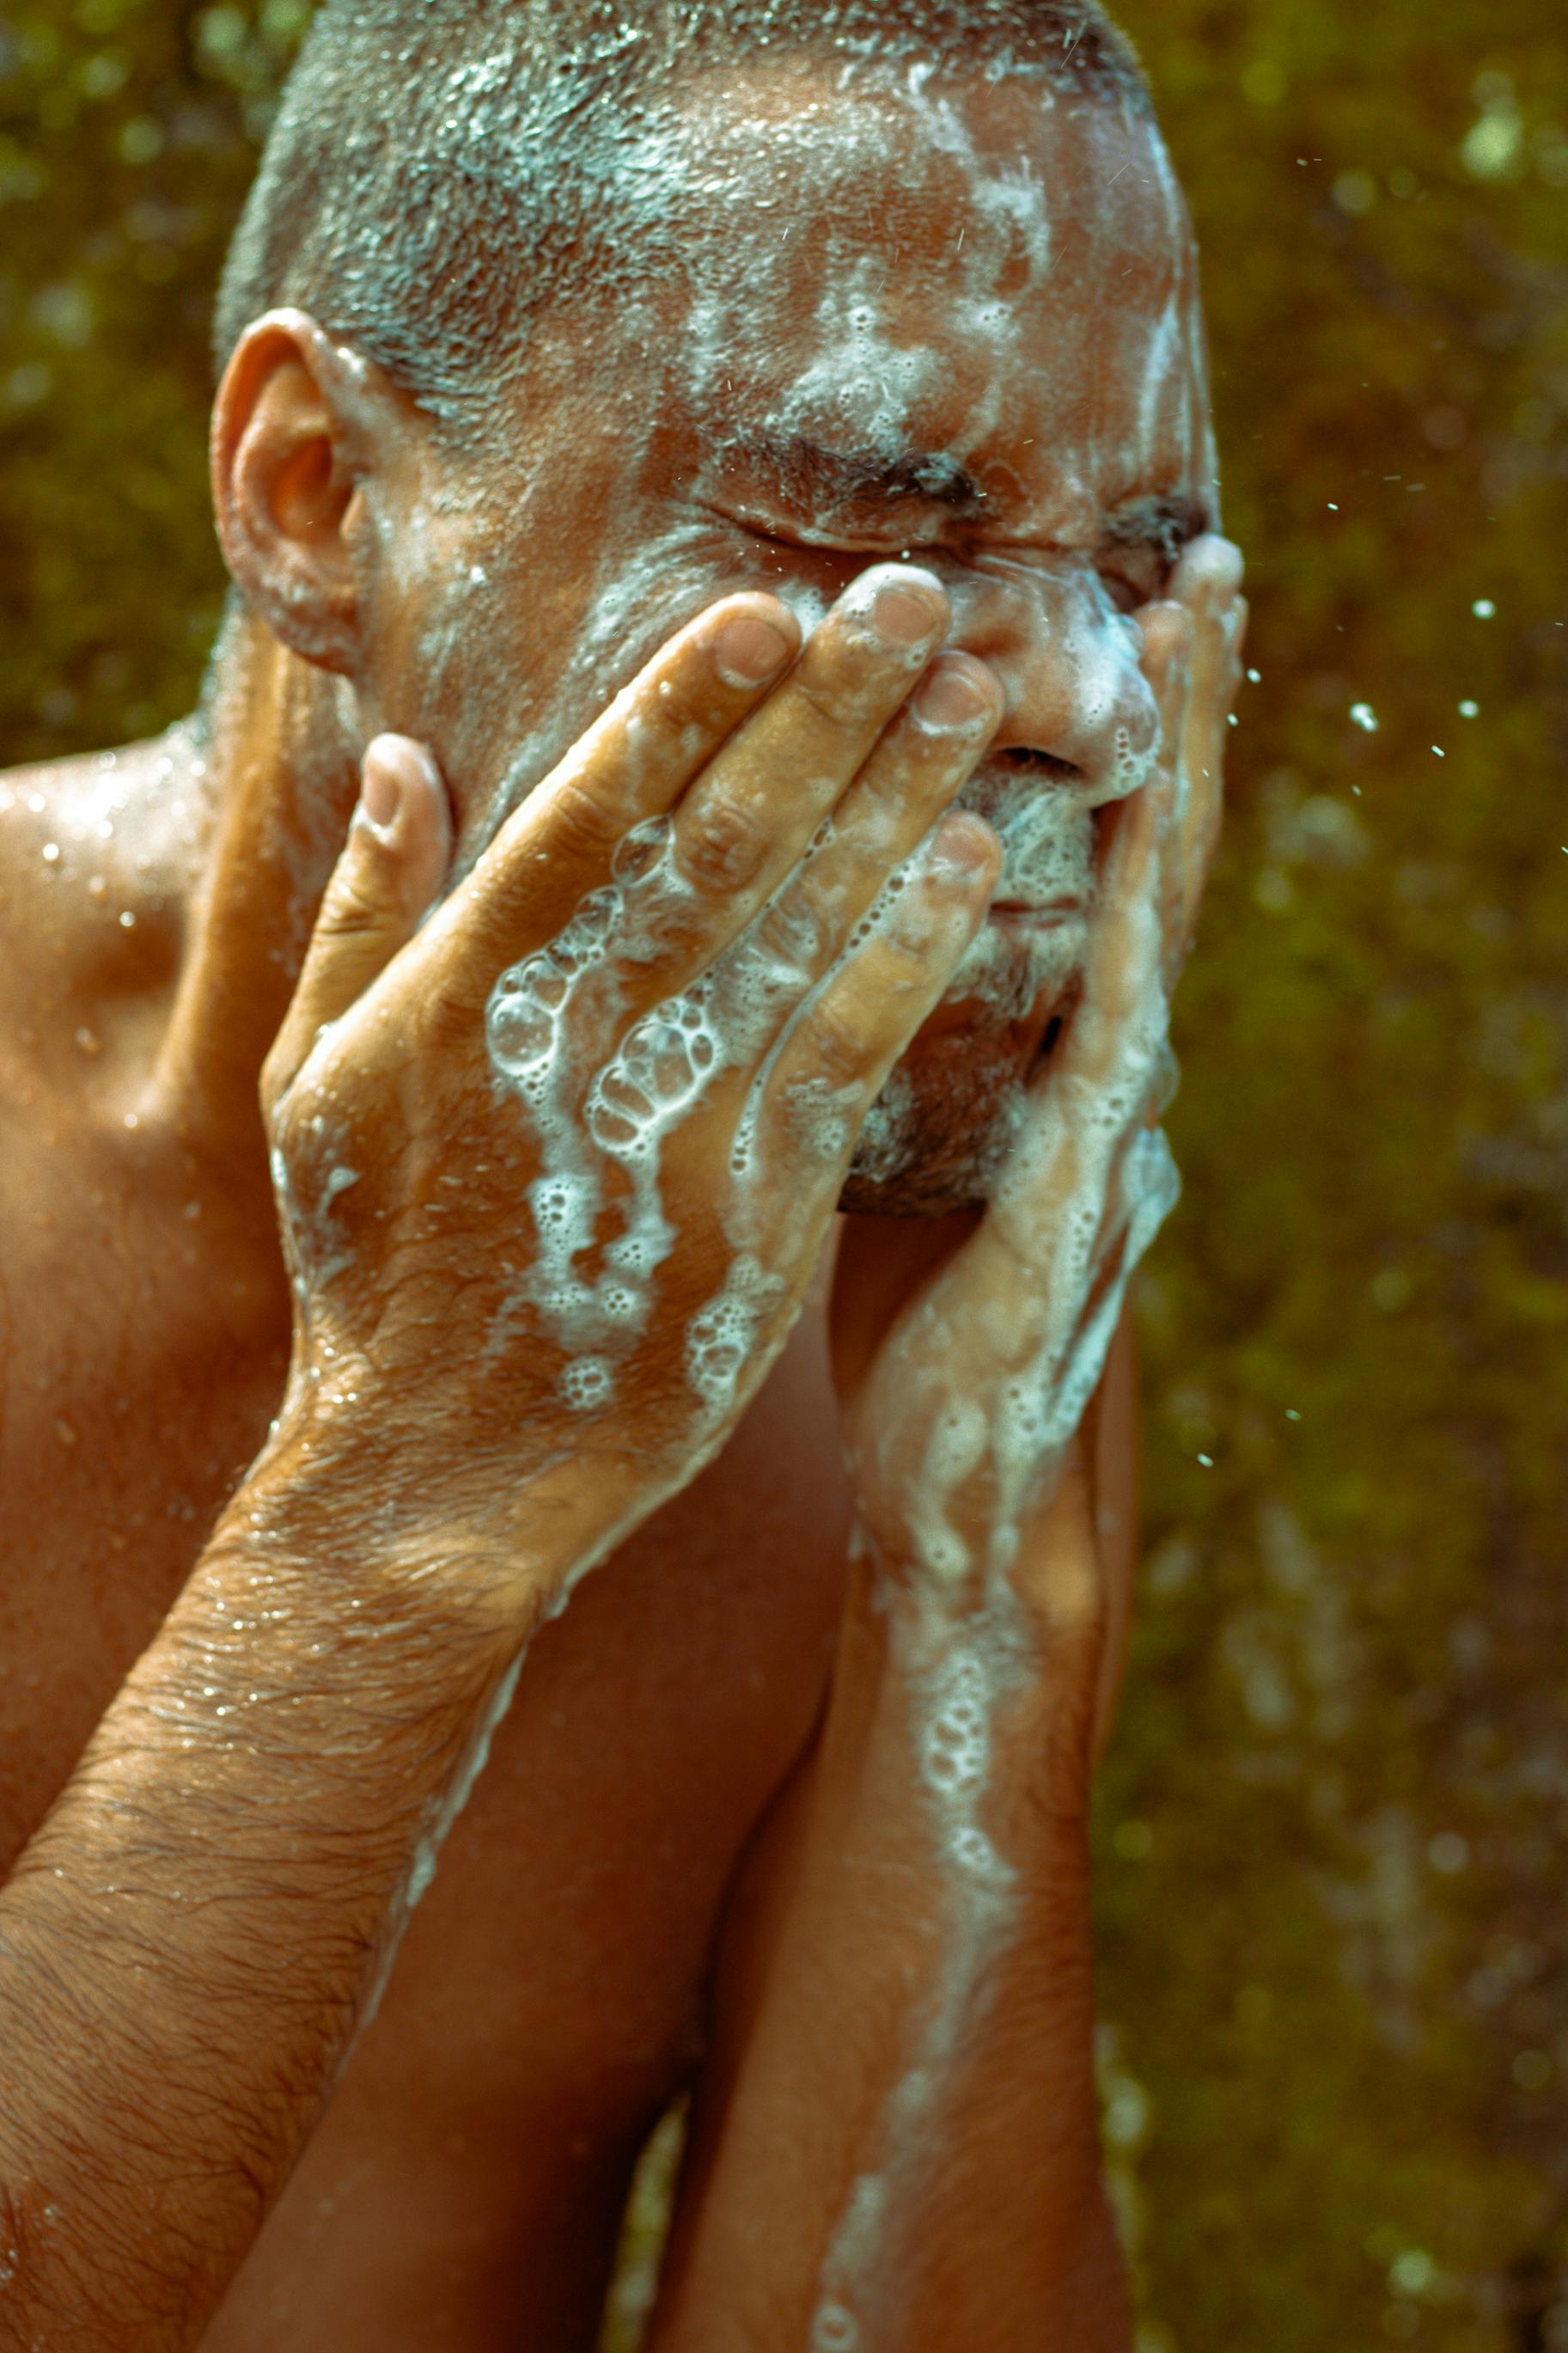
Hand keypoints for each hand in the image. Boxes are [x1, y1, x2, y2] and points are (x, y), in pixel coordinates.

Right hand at [258, 567, 1005, 1593]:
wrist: (445, 1473)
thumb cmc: (376, 1267)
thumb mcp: (317, 1083)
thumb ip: (363, 916)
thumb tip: (400, 758)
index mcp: (464, 997)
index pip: (591, 816)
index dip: (684, 707)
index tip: (765, 610)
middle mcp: (578, 1045)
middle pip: (721, 845)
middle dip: (822, 713)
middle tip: (910, 597)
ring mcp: (678, 1130)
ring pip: (803, 930)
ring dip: (893, 797)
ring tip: (970, 689)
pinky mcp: (761, 1211)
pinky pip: (852, 1055)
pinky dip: (912, 950)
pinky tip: (973, 859)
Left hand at [831, 538, 1245, 1685]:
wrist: (947, 1491)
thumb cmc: (910, 1316)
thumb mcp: (902, 1146)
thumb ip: (916, 1041)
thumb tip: (860, 938)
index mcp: (1052, 1053)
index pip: (1090, 864)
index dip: (1121, 742)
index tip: (1121, 606)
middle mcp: (1102, 1071)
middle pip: (1153, 860)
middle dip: (1181, 713)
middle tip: (1200, 566)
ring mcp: (1108, 1132)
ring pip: (1158, 921)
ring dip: (1186, 778)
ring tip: (1200, 641)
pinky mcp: (1078, 1206)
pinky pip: (1108, 1048)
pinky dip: (1132, 945)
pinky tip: (1145, 855)